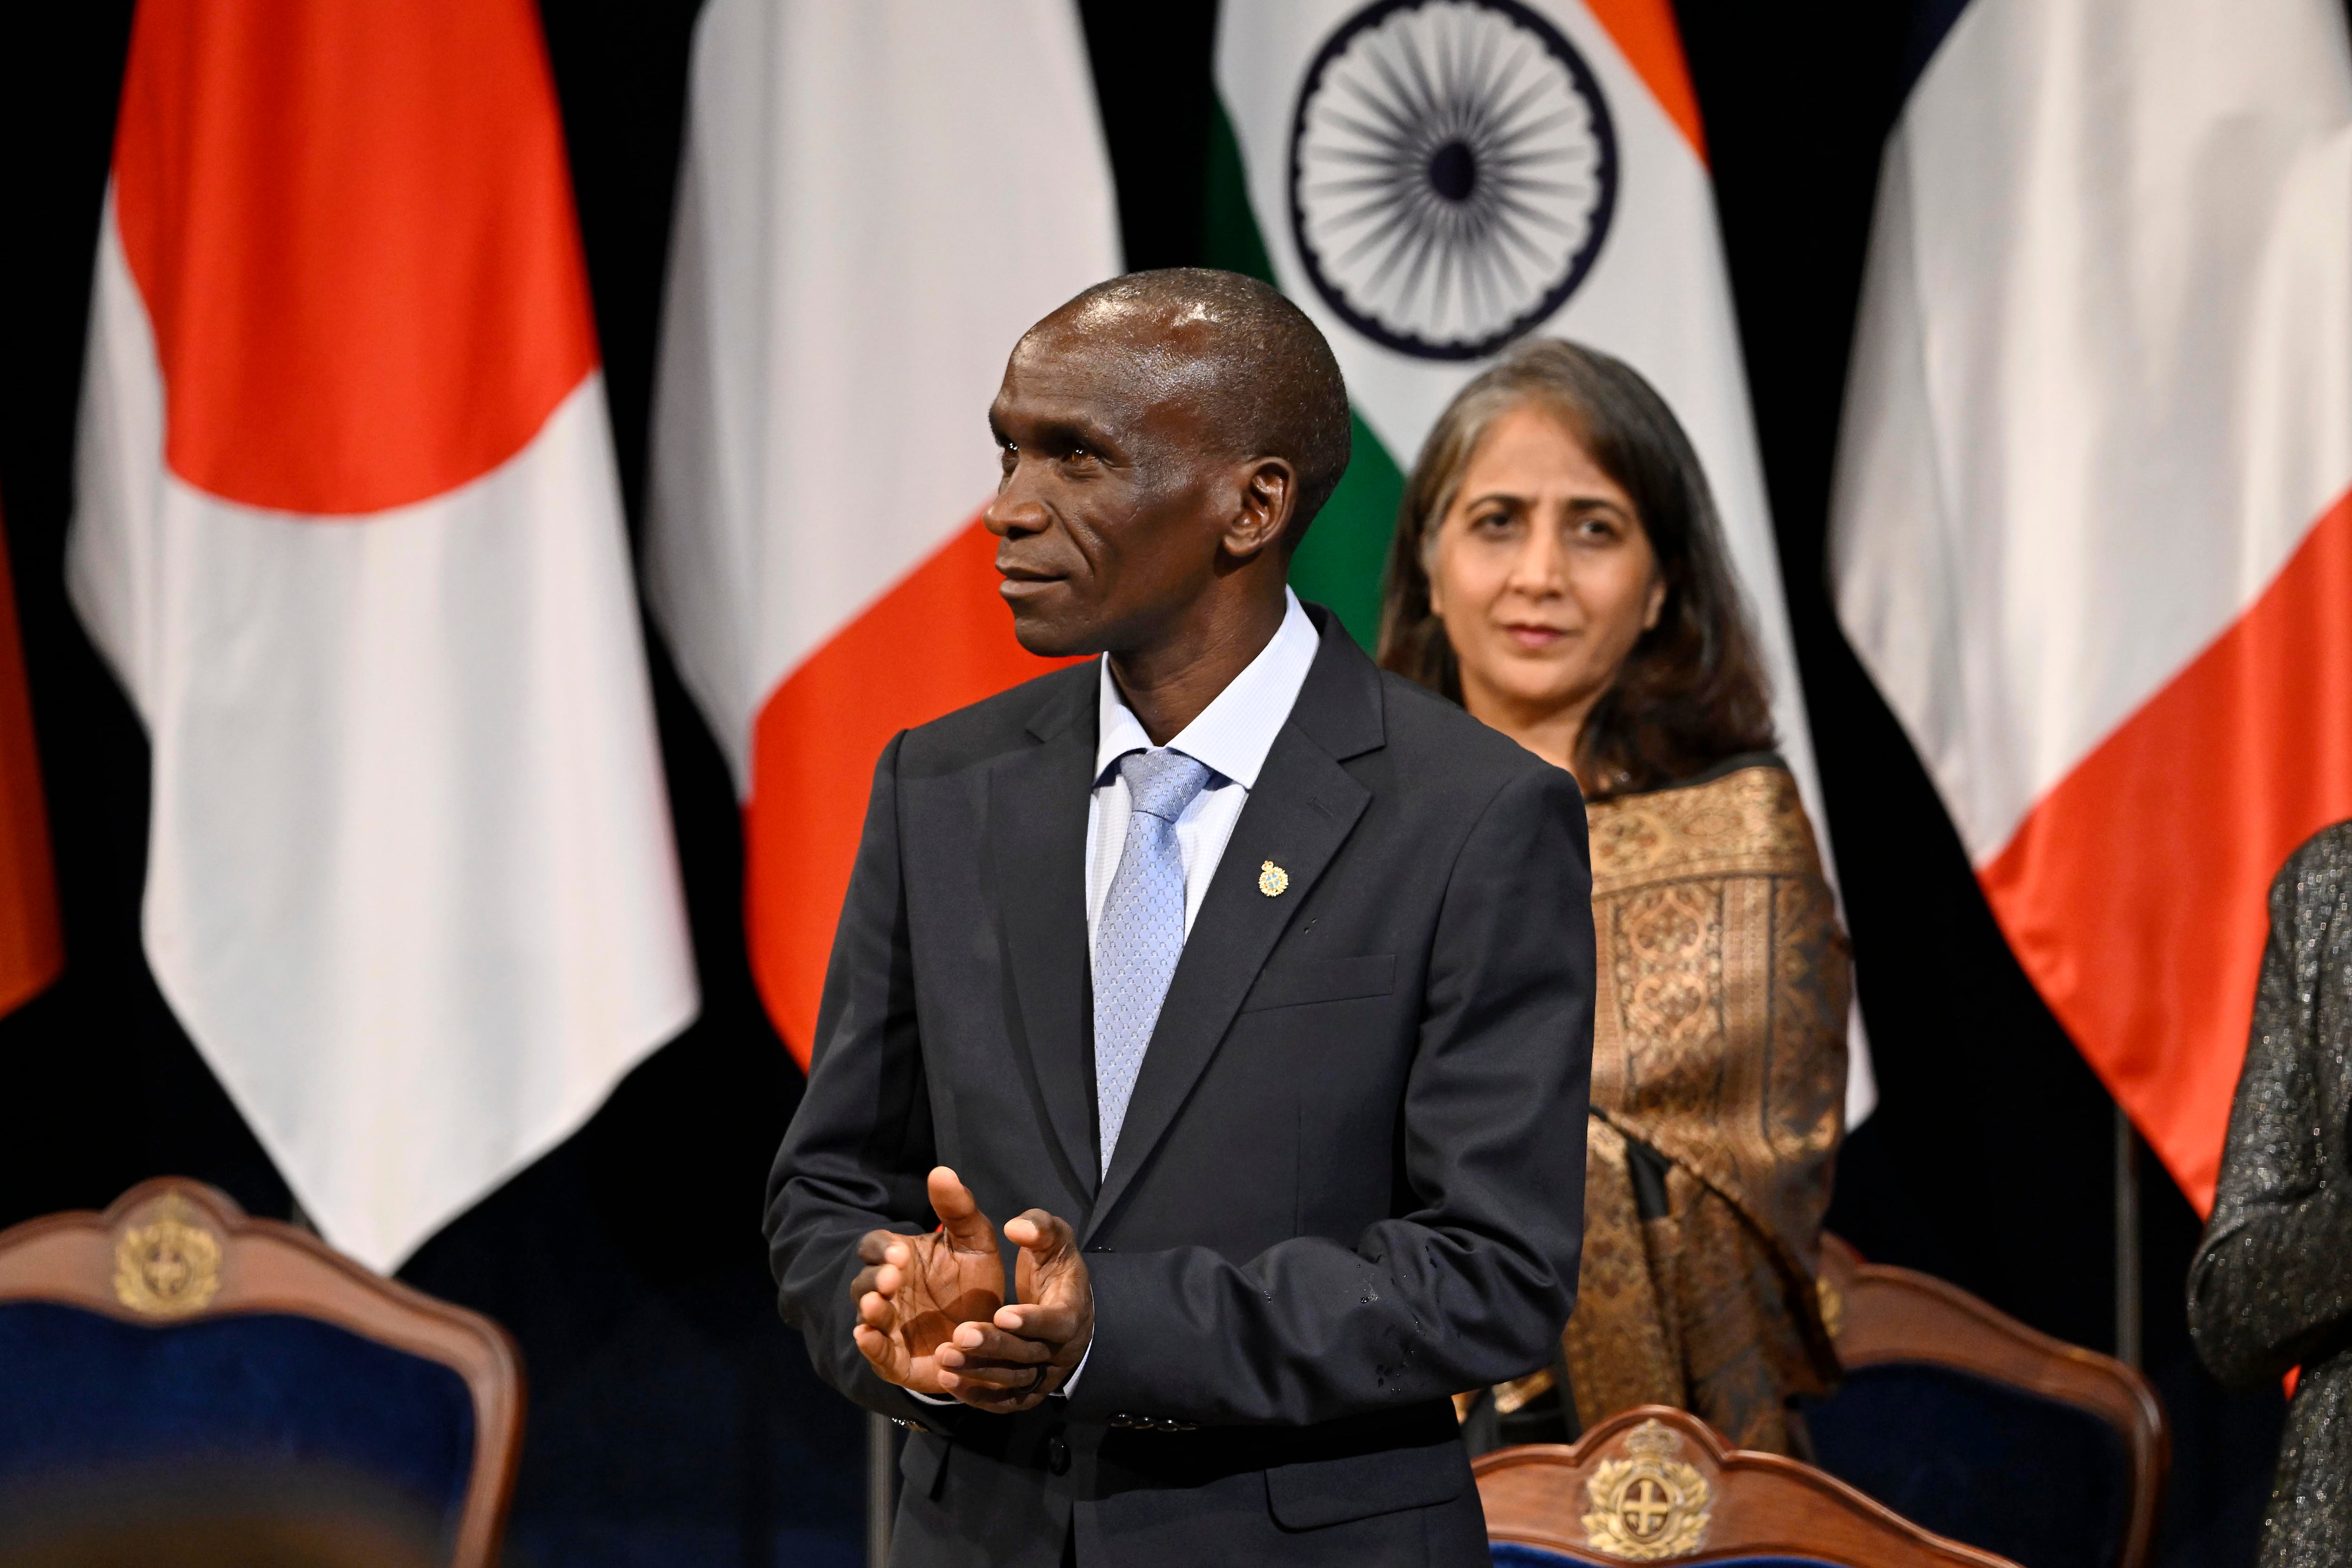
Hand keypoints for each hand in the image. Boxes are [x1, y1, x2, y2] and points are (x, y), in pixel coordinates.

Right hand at [851, 1167, 1004, 1397]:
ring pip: (868, 1316)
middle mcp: (889, 1292)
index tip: (900, 1253)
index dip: (882, 1250)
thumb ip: (959, 1209)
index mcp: (901, 1259)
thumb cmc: (975, 1283)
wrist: (991, 1334)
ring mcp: (890, 1327)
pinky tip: (866, 1336)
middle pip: (866, 1281)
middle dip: (875, 1279)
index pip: (876, 1247)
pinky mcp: (898, 1361)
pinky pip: (878, 1355)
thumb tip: (941, 1171)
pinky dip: (870, 1347)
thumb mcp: (976, 1242)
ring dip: (869, 1310)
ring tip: (878, 1306)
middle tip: (893, 1278)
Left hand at [935, 1208, 1092, 1413]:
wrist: (1067, 1305)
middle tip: (960, 1335)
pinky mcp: (1029, 1390)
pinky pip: (1006, 1401)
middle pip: (1030, 1354)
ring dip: (979, 1372)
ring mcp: (1046, 1373)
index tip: (1001, 1312)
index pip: (1058, 1322)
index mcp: (1072, 1310)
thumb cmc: (1056, 1266)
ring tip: (944, 1358)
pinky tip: (948, 1381)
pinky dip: (978, 1395)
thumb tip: (1017, 1227)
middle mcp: (1062, 1349)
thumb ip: (1039, 1227)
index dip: (1032, 1320)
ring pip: (1014, 1380)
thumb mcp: (1054, 1238)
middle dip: (994, 1346)